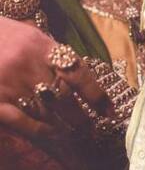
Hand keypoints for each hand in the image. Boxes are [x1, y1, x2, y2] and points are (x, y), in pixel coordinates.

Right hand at [0, 18, 111, 145]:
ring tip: (77, 133)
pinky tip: (54, 134)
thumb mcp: (28, 35)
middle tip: (92, 127)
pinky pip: (24, 122)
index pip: (79, 74)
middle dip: (82, 116)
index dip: (96, 95)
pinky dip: (43, 130)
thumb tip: (77, 75)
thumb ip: (51, 53)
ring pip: (47, 111)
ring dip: (66, 125)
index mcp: (41, 46)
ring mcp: (11, 85)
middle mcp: (28, 66)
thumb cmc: (0, 35)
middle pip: (65, 98)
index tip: (109, 111)